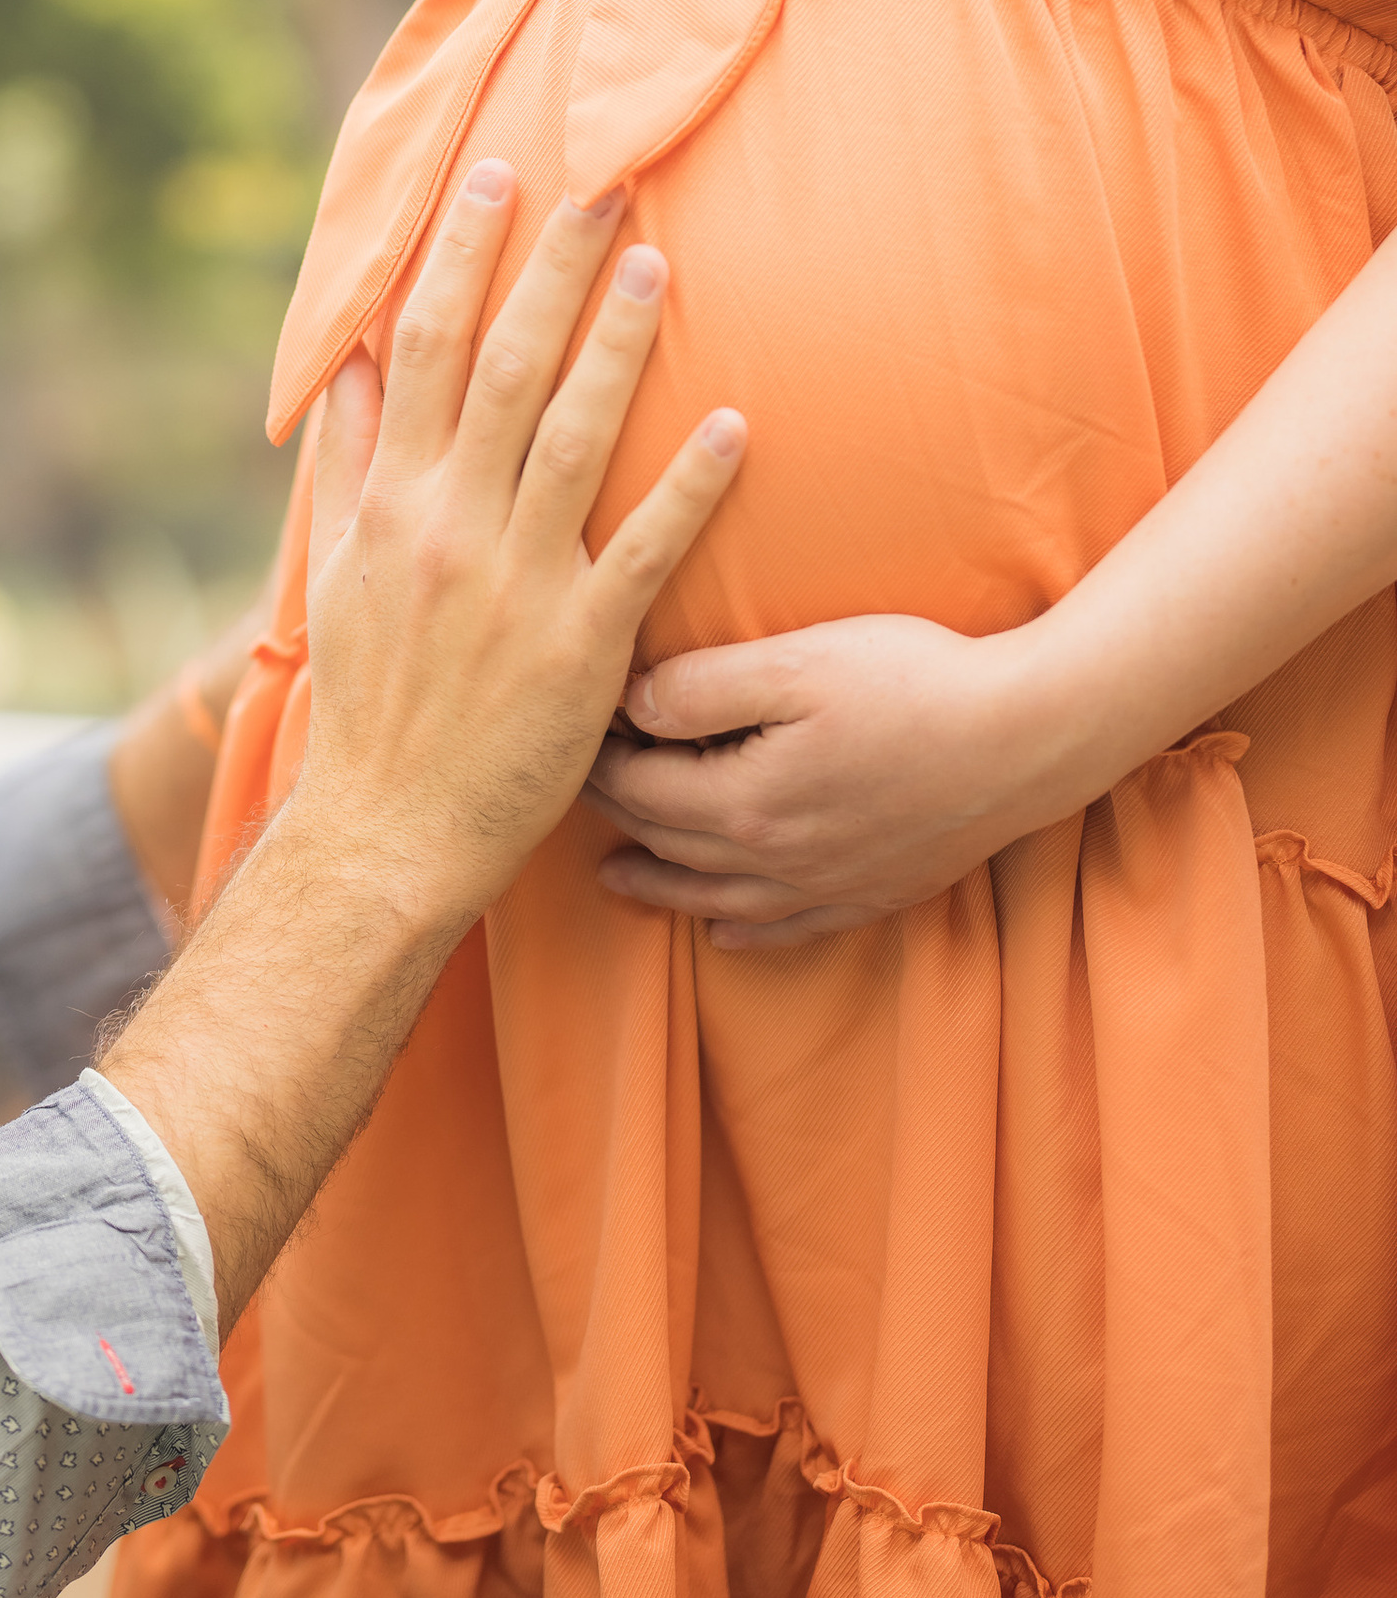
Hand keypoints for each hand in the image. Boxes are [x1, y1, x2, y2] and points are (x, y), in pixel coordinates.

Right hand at [100, 164, 742, 1331]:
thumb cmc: (369, 705)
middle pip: (507, 363)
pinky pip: (647, 547)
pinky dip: (691, 483)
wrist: (382, 836)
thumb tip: (346, 364)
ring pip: (577, 434)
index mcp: (394, 499)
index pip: (427, 347)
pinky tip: (736, 422)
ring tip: (664, 262)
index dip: (459, 254)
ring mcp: (518, 580)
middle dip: (554, 264)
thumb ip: (351, 462)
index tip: (495, 176)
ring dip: (621, 342)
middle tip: (606, 179)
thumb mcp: (340, 573)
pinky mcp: (583, 644)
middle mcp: (452, 522)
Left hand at [582, 610, 1078, 944]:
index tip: (570, 730)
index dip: (595, 758)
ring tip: (616, 877)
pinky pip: (790, 930)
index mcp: (743, 802)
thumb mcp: (795, 663)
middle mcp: (775, 861)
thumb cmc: (912, 683)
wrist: (1028, 738)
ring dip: (659, 887)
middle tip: (573, 788)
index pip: (638, 787)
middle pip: (668, 842)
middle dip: (613, 814)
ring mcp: (827, 886)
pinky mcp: (875, 893)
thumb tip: (630, 704)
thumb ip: (701, 686)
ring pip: (717, 900)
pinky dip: (746, 934)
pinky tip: (726, 934)